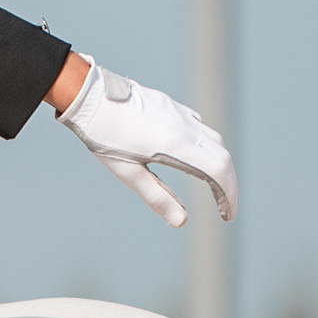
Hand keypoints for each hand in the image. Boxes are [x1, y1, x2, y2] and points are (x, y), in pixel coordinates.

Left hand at [56, 59, 236, 226]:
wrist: (89, 95)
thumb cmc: (103, 136)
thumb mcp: (127, 172)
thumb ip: (157, 197)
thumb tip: (181, 222)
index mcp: (176, 145)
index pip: (219, 172)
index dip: (228, 195)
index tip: (227, 215)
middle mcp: (185, 127)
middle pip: (223, 158)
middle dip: (229, 184)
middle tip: (224, 207)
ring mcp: (179, 114)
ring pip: (214, 140)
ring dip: (220, 164)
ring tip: (213, 184)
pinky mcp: (171, 106)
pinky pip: (200, 127)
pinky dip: (207, 145)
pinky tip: (196, 154)